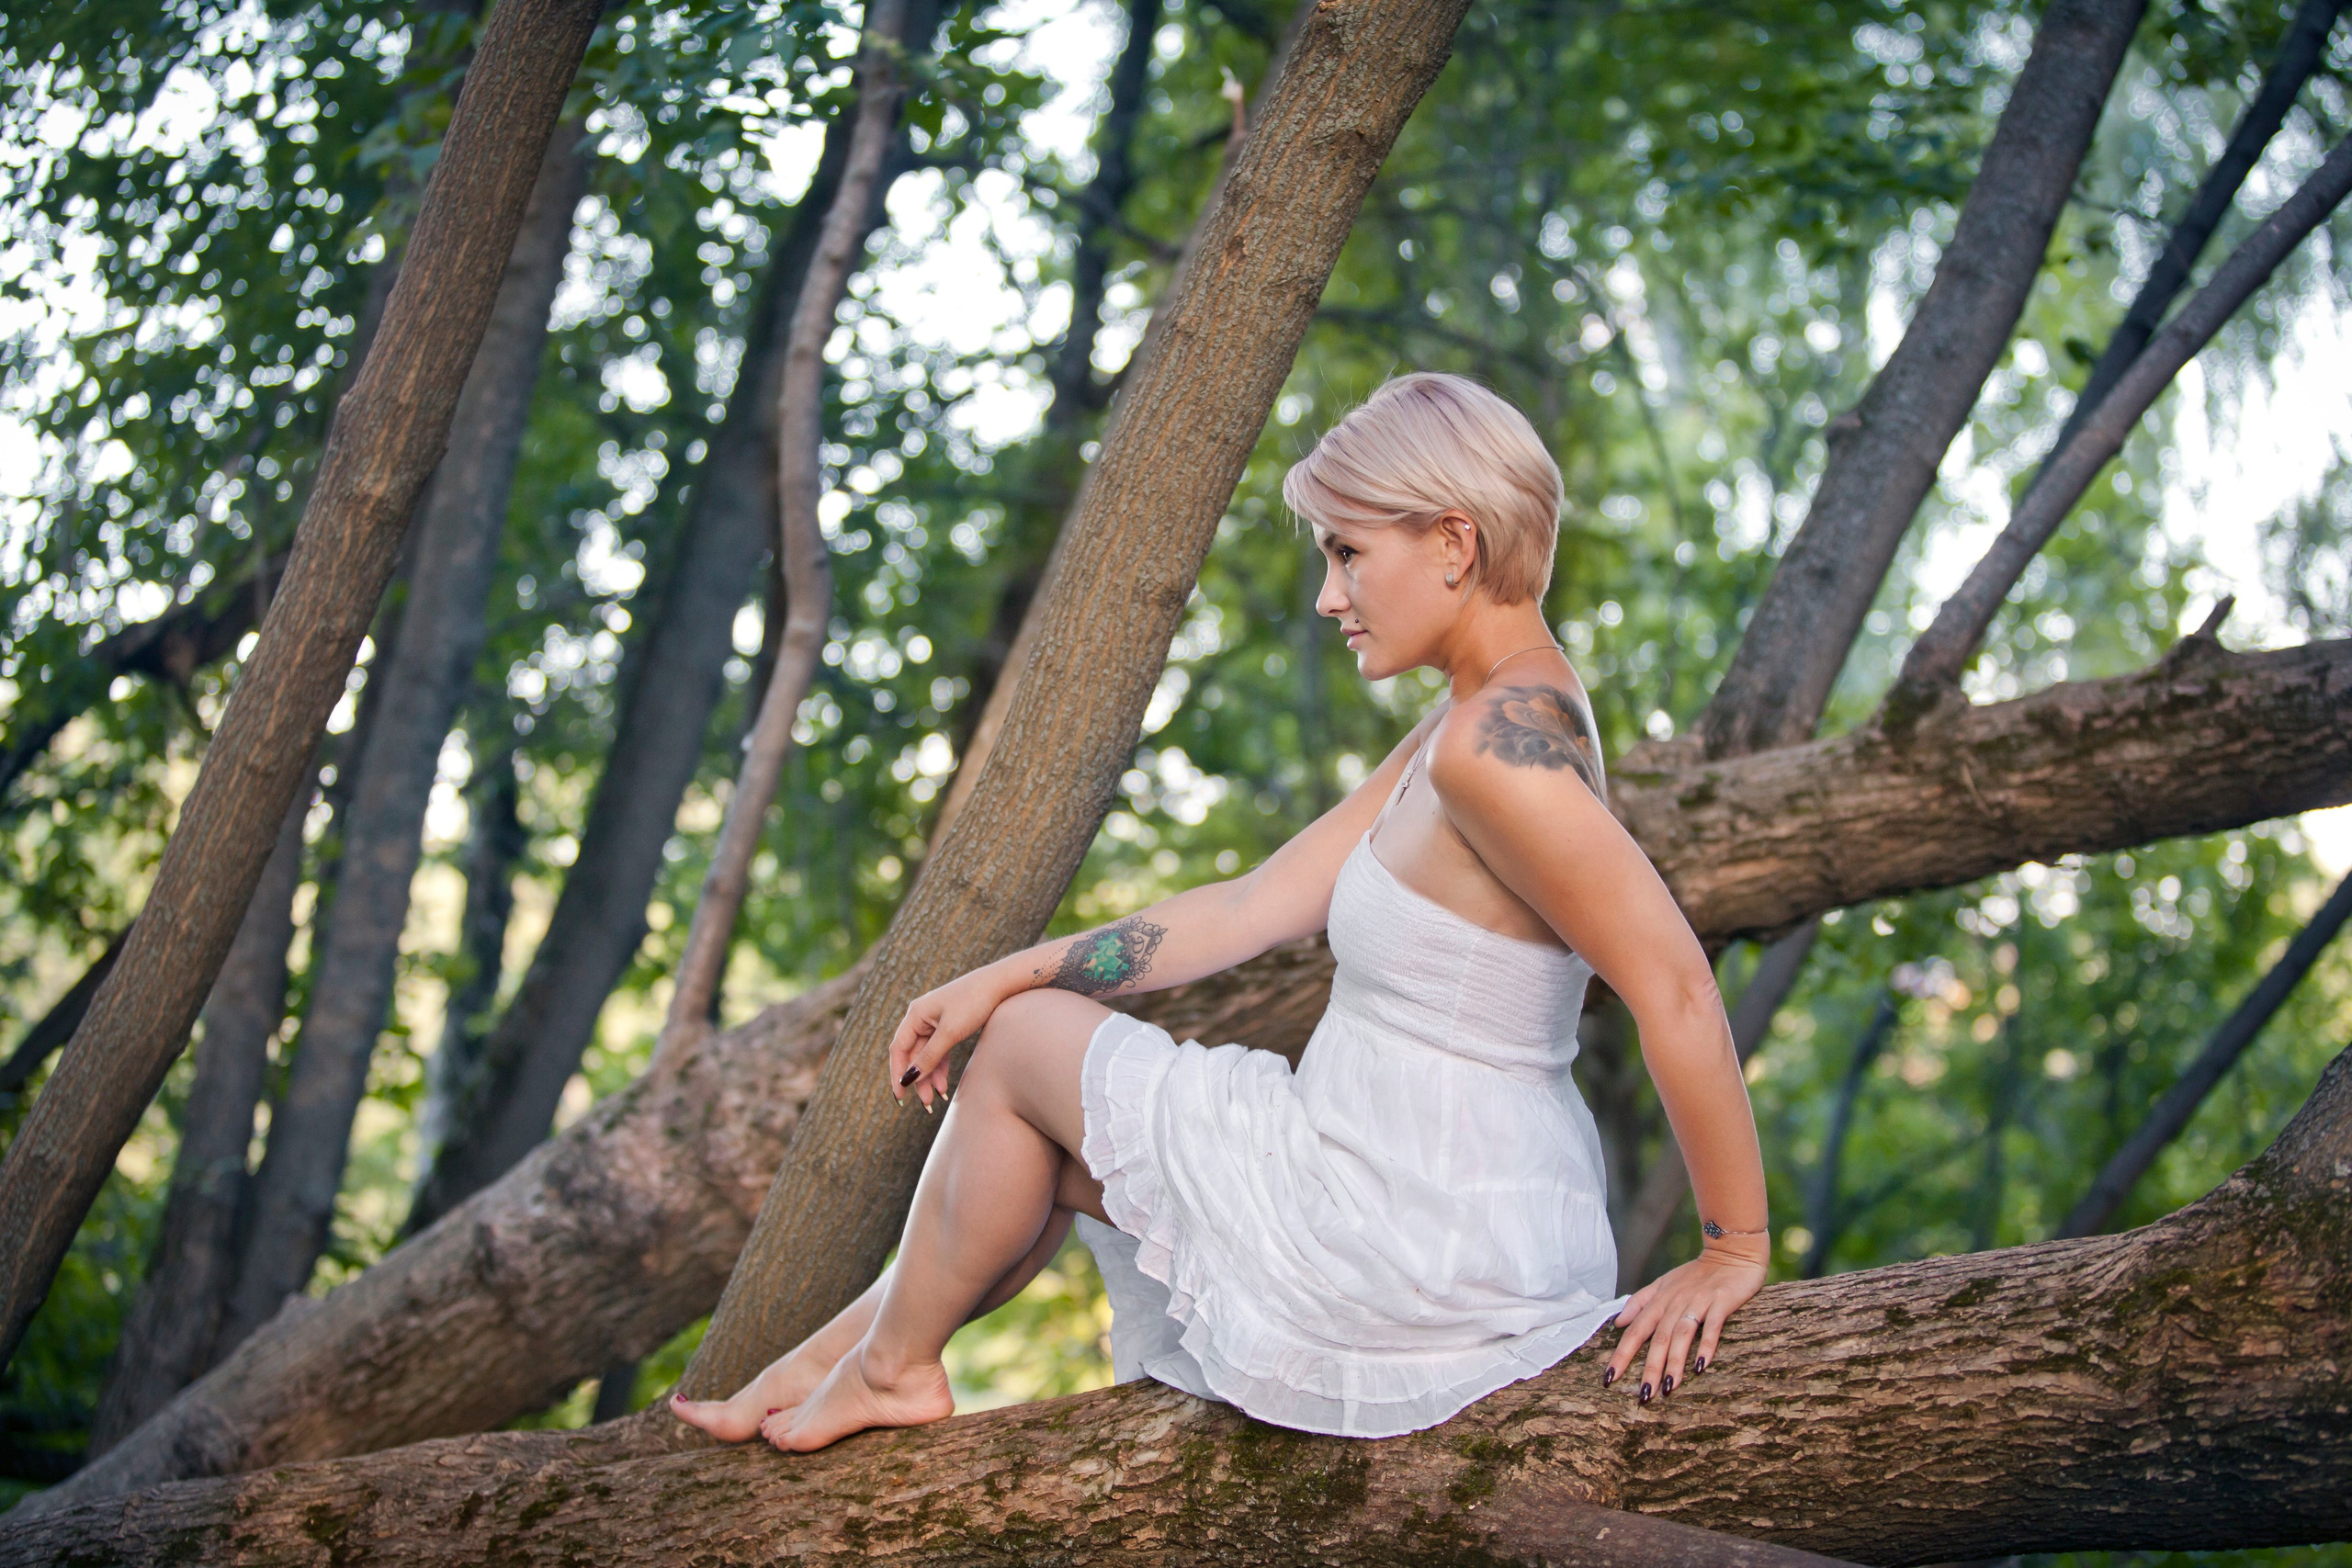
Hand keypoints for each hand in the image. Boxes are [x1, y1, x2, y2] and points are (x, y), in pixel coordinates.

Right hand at [886, 969, 1010, 1107]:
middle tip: (926, 1104)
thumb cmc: (974, 1003)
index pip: (898, 1049)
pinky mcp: (947, 1025)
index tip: (900, 1097)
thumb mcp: (950, 1033)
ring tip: (938, 1098)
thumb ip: (929, 1056)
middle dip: (918, 1080)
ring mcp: (934, 1021)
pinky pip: (938, 1050)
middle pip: (912, 1054)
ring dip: (930, 1076)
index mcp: (915, 1014)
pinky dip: (940, 1066)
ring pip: (926, 1055)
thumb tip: (909, 1078)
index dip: (897, 1074)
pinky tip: (944, 1084)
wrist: (1001, 984)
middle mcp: (920, 1017)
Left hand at [1604, 1236, 1765, 1402]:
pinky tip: (1701, 1366)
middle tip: (1644, 1396)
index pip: (1635, 1330)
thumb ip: (1640, 1302)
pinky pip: (1713, 1326)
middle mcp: (1675, 1302)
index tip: (1610, 1379)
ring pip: (1681, 1335)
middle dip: (1649, 1368)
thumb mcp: (1663, 1283)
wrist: (1731, 1252)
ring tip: (1668, 1389)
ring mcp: (1698, 1302)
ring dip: (1674, 1362)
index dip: (1622, 1354)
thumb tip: (1618, 1323)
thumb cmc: (1696, 1273)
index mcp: (1659, 1300)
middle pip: (1658, 1338)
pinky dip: (1707, 1345)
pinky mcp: (1721, 1302)